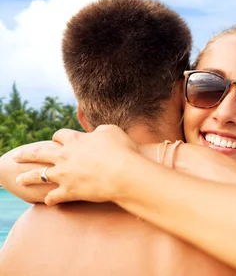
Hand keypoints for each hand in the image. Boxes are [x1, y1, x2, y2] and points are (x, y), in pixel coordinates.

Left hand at [13, 125, 138, 205]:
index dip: (58, 137)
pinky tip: (48, 201)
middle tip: (16, 156)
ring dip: (28, 177)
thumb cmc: (122, 151)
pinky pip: (53, 197)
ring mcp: (64, 175)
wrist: (124, 174)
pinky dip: (50, 199)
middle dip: (26, 154)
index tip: (56, 139)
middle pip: (39, 153)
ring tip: (19, 179)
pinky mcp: (69, 191)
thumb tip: (96, 133)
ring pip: (39, 176)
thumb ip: (101, 130)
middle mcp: (65, 156)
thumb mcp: (113, 132)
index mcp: (75, 140)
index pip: (60, 135)